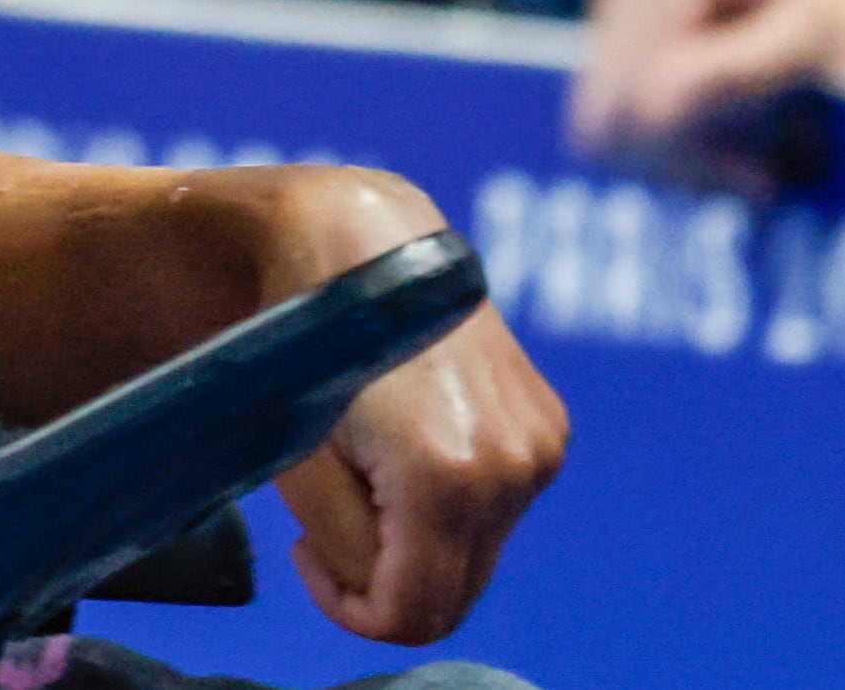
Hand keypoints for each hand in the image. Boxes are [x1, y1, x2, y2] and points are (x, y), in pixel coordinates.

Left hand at [245, 168, 569, 643]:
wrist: (355, 231)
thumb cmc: (303, 339)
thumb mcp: (297, 457)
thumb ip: (347, 548)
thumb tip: (384, 597)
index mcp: (450, 475)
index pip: (415, 613)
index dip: (352, 611)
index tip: (305, 557)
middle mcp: (515, 463)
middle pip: (455, 592)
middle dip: (386, 577)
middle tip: (323, 524)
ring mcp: (540, 442)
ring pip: (477, 553)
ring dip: (417, 537)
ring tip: (360, 464)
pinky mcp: (547, 424)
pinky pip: (496, 507)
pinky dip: (447, 504)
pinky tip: (402, 443)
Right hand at [570, 0, 844, 178]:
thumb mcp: (826, 38)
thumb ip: (741, 70)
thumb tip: (649, 110)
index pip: (637, 101)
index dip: (697, 156)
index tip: (772, 175)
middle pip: (607, 117)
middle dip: (684, 160)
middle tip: (765, 171)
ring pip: (610, 124)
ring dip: (684, 155)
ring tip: (761, 150)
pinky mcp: (630, 23)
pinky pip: (625, 112)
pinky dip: (681, 139)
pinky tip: (740, 130)